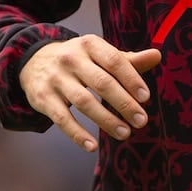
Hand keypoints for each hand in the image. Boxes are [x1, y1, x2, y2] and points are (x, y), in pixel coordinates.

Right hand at [19, 35, 160, 151]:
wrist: (34, 61)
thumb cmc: (79, 60)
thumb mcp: (100, 54)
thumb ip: (128, 60)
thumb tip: (157, 56)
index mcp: (89, 44)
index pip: (114, 61)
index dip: (131, 79)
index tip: (146, 98)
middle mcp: (71, 59)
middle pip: (102, 82)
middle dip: (124, 103)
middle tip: (142, 121)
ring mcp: (56, 79)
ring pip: (84, 102)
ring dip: (106, 120)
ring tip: (125, 133)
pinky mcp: (43, 98)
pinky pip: (62, 119)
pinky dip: (77, 134)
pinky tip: (92, 146)